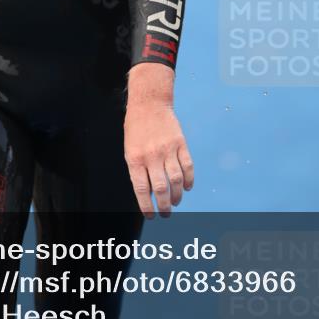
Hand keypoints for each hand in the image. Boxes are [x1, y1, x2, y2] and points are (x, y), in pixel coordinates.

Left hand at [124, 100, 193, 218]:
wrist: (149, 102)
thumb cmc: (136, 128)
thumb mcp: (129, 149)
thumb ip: (138, 169)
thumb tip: (148, 193)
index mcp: (135, 159)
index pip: (142, 190)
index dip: (147, 206)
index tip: (150, 216)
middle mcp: (152, 156)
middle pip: (161, 188)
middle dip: (164, 206)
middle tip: (165, 214)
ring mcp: (167, 149)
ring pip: (176, 180)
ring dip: (177, 195)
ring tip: (175, 202)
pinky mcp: (180, 143)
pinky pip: (187, 166)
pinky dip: (189, 179)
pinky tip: (186, 187)